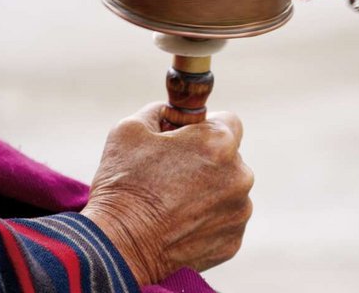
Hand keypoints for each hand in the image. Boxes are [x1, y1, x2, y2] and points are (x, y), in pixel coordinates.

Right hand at [81, 102, 253, 285]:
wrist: (118, 247)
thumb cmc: (123, 184)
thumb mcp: (130, 129)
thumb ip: (160, 111)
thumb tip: (171, 112)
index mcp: (219, 142)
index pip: (228, 121)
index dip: (205, 128)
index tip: (188, 139)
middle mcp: (240, 174)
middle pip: (230, 157)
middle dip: (207, 161)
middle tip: (172, 173)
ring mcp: (239, 210)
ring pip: (228, 190)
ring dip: (209, 191)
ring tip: (172, 202)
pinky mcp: (233, 240)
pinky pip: (224, 220)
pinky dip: (207, 220)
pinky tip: (178, 224)